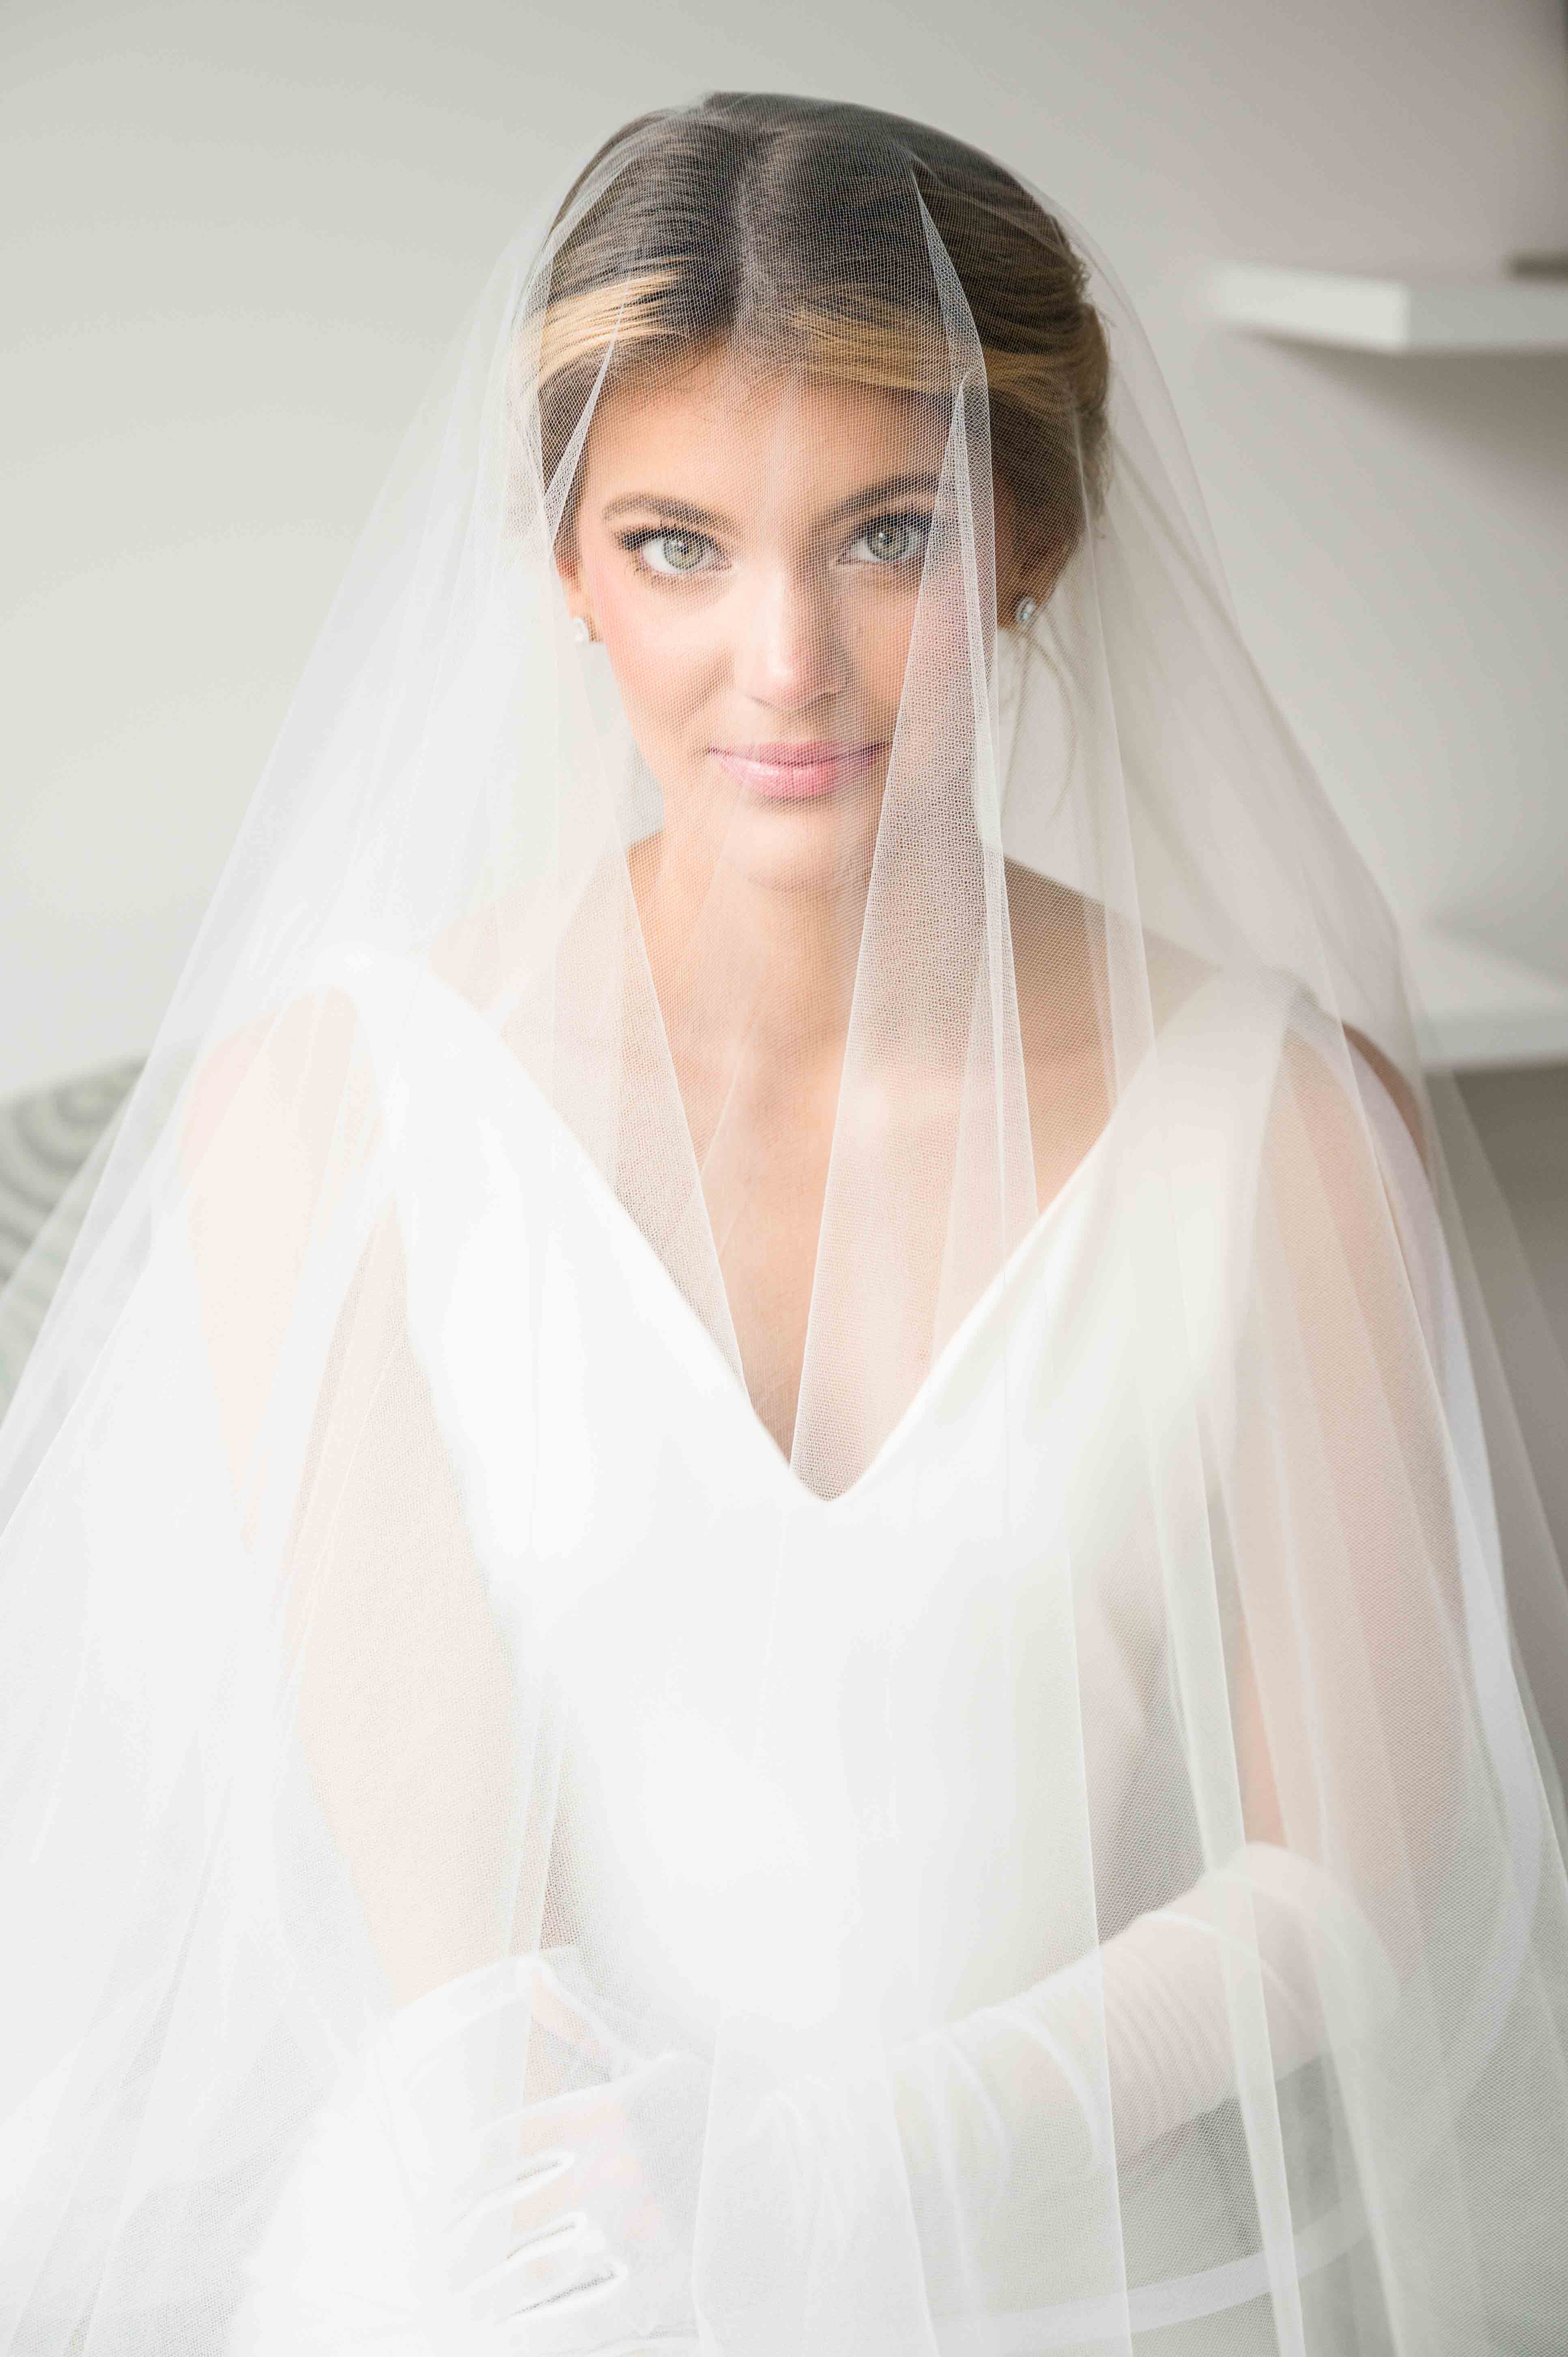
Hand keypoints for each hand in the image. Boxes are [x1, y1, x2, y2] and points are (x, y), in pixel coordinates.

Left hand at [413, 1961, 708, 2351]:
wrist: (794, 2174)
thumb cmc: (710, 2113)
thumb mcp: (649, 2058)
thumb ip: (581, 2023)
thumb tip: (525, 1971)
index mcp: (606, 2111)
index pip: (501, 2145)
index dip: (458, 2180)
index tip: (442, 2204)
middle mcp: (614, 2169)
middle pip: (505, 2217)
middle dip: (461, 2248)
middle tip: (443, 2266)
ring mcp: (636, 2232)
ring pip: (531, 2274)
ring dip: (486, 2296)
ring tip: (467, 2306)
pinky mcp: (661, 2286)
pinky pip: (579, 2322)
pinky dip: (536, 2335)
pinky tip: (513, 2337)